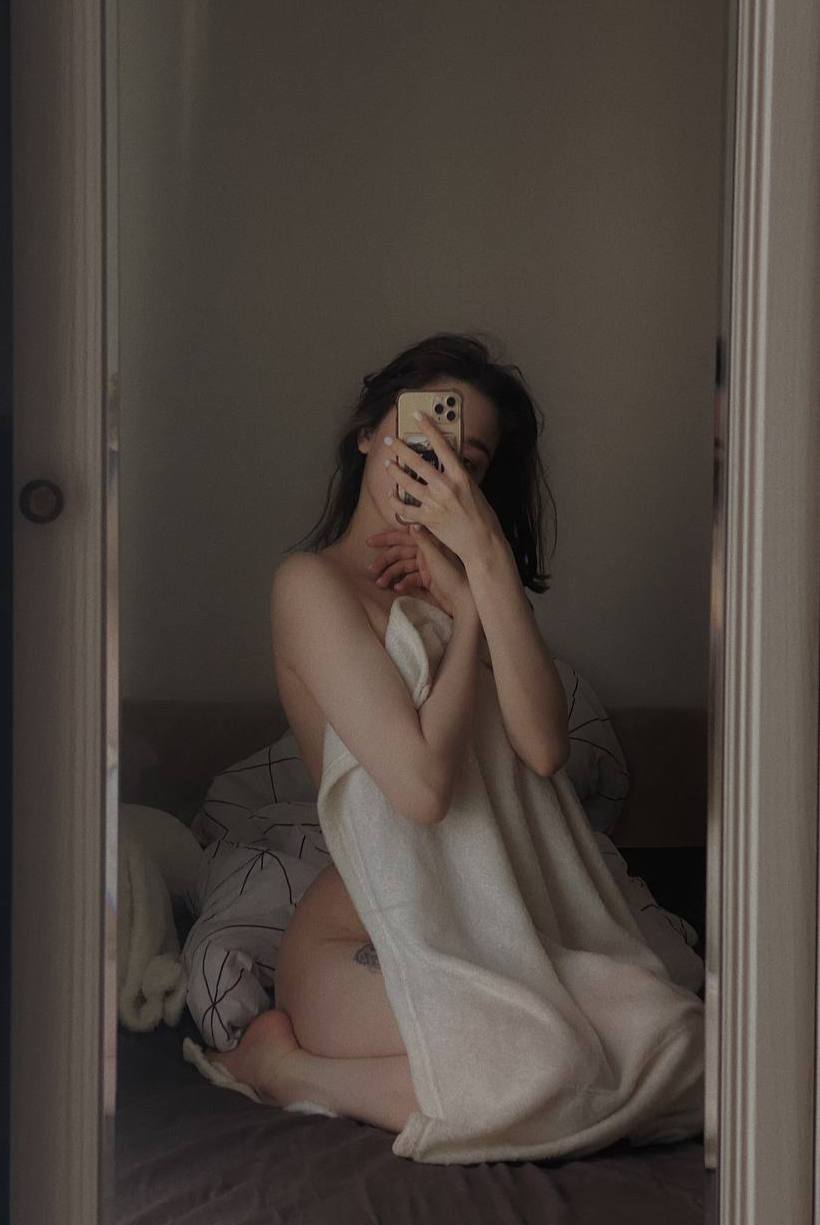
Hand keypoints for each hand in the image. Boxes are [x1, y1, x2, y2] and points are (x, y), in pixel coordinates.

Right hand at [366, 525, 472, 618]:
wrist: (464, 601)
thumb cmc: (453, 577)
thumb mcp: (436, 558)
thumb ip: (423, 541)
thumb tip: (412, 523)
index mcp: (429, 543)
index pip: (403, 536)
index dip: (386, 538)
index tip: (370, 542)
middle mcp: (426, 552)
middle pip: (400, 553)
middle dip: (384, 560)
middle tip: (370, 569)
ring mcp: (426, 566)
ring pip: (403, 567)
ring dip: (391, 574)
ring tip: (380, 583)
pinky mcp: (427, 580)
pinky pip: (410, 579)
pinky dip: (403, 583)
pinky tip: (397, 589)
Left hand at [383, 411, 502, 564]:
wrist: (482, 543)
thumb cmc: (482, 517)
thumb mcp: (475, 490)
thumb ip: (459, 478)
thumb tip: (447, 467)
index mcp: (461, 476)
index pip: (442, 446)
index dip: (428, 428)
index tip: (418, 416)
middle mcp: (446, 487)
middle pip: (417, 462)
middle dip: (400, 449)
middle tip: (390, 441)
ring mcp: (435, 503)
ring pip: (407, 483)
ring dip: (394, 472)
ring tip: (388, 464)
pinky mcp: (428, 519)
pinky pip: (405, 508)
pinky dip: (396, 502)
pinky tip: (391, 497)